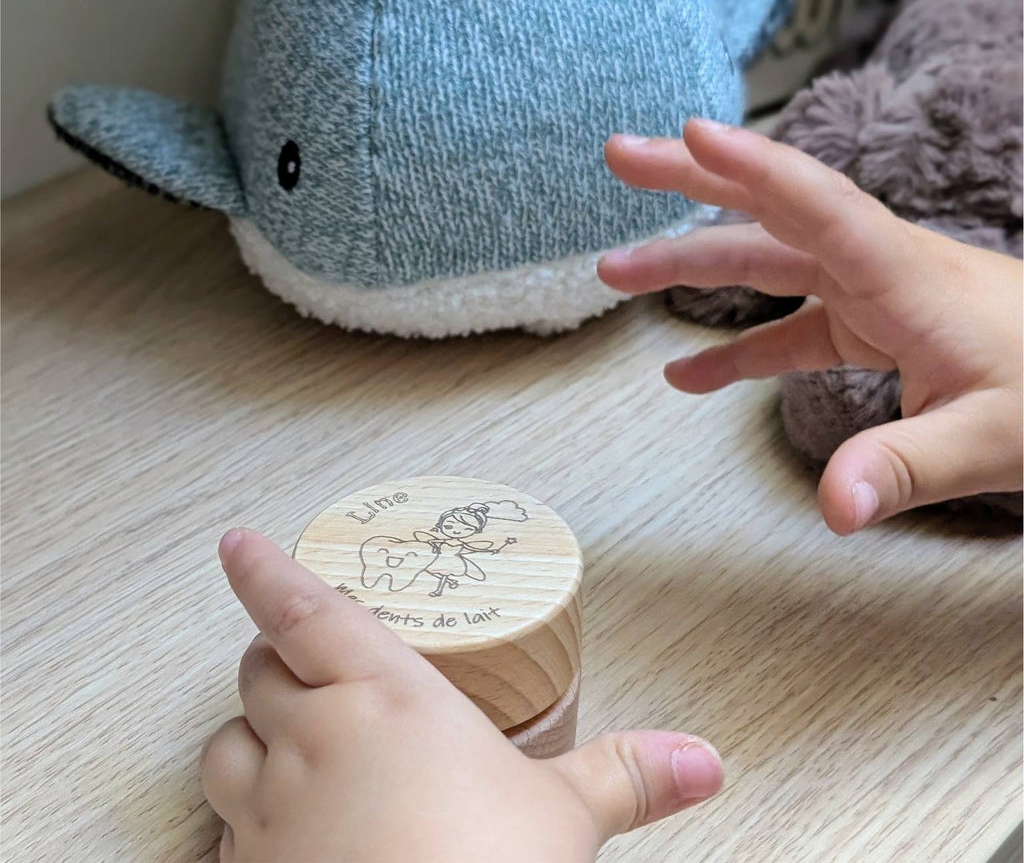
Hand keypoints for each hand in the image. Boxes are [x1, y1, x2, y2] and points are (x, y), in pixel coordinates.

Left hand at [201, 529, 722, 861]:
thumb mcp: (563, 817)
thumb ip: (625, 776)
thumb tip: (699, 761)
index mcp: (385, 698)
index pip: (305, 610)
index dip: (265, 570)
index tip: (239, 543)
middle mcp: (312, 740)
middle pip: (259, 672)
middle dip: (272, 658)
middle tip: (297, 659)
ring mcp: (269, 810)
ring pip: (226, 746)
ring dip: (249, 734)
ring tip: (283, 741)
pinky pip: (224, 826)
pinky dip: (244, 814)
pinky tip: (283, 830)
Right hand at [599, 120, 1022, 533]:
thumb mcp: (988, 441)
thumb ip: (904, 468)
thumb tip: (833, 509)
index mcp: (904, 276)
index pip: (818, 206)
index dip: (750, 168)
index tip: (688, 135)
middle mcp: (879, 269)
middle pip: (772, 211)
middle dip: (692, 181)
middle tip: (623, 159)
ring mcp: (871, 294)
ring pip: (767, 261)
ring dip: (692, 264)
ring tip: (620, 271)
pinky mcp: (870, 325)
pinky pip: (787, 328)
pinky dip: (735, 348)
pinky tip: (688, 375)